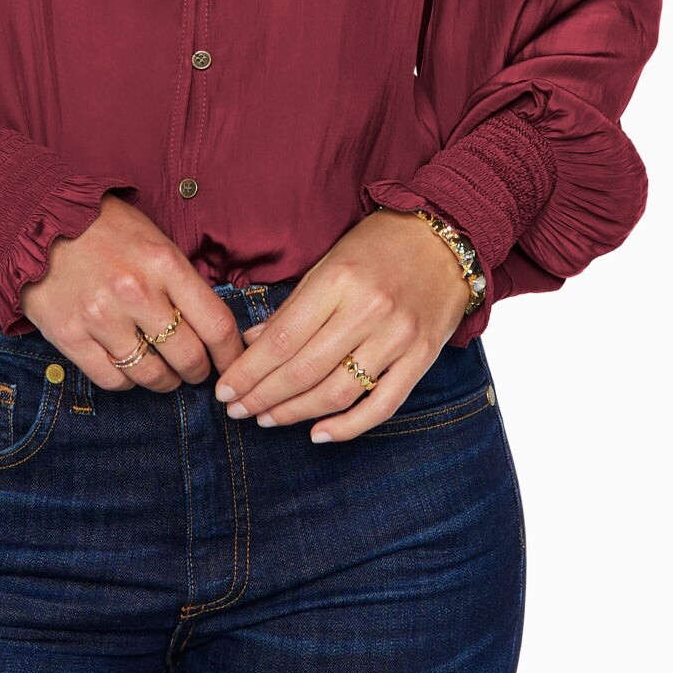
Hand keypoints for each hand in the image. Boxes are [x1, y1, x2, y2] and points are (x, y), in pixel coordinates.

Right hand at [20, 194, 252, 392]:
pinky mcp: (69, 335)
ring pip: (151, 375)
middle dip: (198, 371)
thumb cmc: (104, 228)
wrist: (40, 218)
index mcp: (164, 263)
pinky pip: (112, 379)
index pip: (216, 324)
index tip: (231, 362)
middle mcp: (135, 292)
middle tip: (195, 371)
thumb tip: (209, 324)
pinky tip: (128, 367)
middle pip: (188, 356)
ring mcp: (101, 316)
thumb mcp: (153, 239)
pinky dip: (127, 381)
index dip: (231, 353)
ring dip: (164, 380)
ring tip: (163, 373)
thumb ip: (180, 280)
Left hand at [213, 208, 470, 442]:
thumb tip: (251, 344)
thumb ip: (293, 307)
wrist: (446, 238)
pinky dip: (348, 427)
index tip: (225, 389)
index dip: (249, 370)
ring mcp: (399, 337)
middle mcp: (369, 311)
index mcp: (339, 281)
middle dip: (263, 396)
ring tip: (267, 419)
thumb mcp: (329, 263)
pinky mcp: (422, 358)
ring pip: (338, 392)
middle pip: (305, 369)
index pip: (283, 339)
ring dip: (295, 413)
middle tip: (237, 410)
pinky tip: (318, 434)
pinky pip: (382, 405)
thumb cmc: (380, 245)